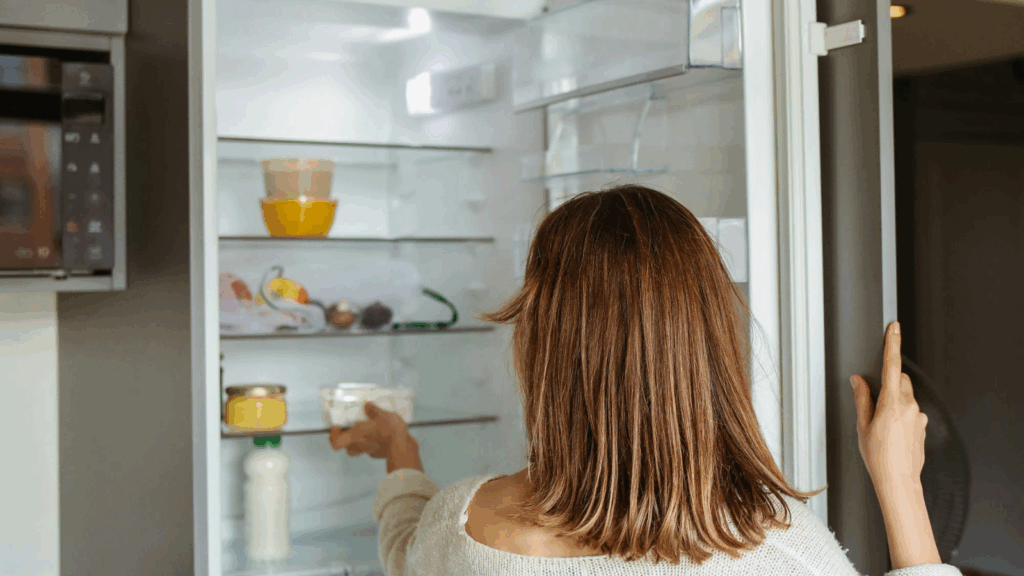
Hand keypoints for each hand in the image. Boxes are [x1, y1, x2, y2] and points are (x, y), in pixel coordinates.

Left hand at [329, 401, 423, 472]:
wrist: (404, 447)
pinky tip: (381, 434)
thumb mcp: (382, 414)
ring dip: (360, 441)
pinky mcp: (380, 453)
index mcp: (356, 435)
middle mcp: (360, 445)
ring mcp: (370, 451)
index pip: (336, 443)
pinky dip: (374, 442)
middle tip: (353, 428)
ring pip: (359, 449)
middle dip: (348, 439)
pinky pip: (372, 448)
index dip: (334, 437)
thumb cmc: (388, 430)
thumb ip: (373, 410)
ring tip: (368, 430)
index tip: (338, 427)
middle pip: (347, 447)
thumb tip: (367, 405)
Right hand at [849, 321, 927, 493]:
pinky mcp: (923, 426)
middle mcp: (910, 406)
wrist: (899, 481)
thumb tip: (859, 381)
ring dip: (894, 401)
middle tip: (873, 401)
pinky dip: (901, 415)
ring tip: (881, 425)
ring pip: (906, 396)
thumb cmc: (878, 458)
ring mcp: (919, 417)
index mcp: (892, 403)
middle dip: (889, 382)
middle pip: (901, 380)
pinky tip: (891, 434)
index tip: (894, 328)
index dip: (892, 344)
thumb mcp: (862, 426)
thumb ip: (862, 398)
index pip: (891, 365)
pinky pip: (911, 411)